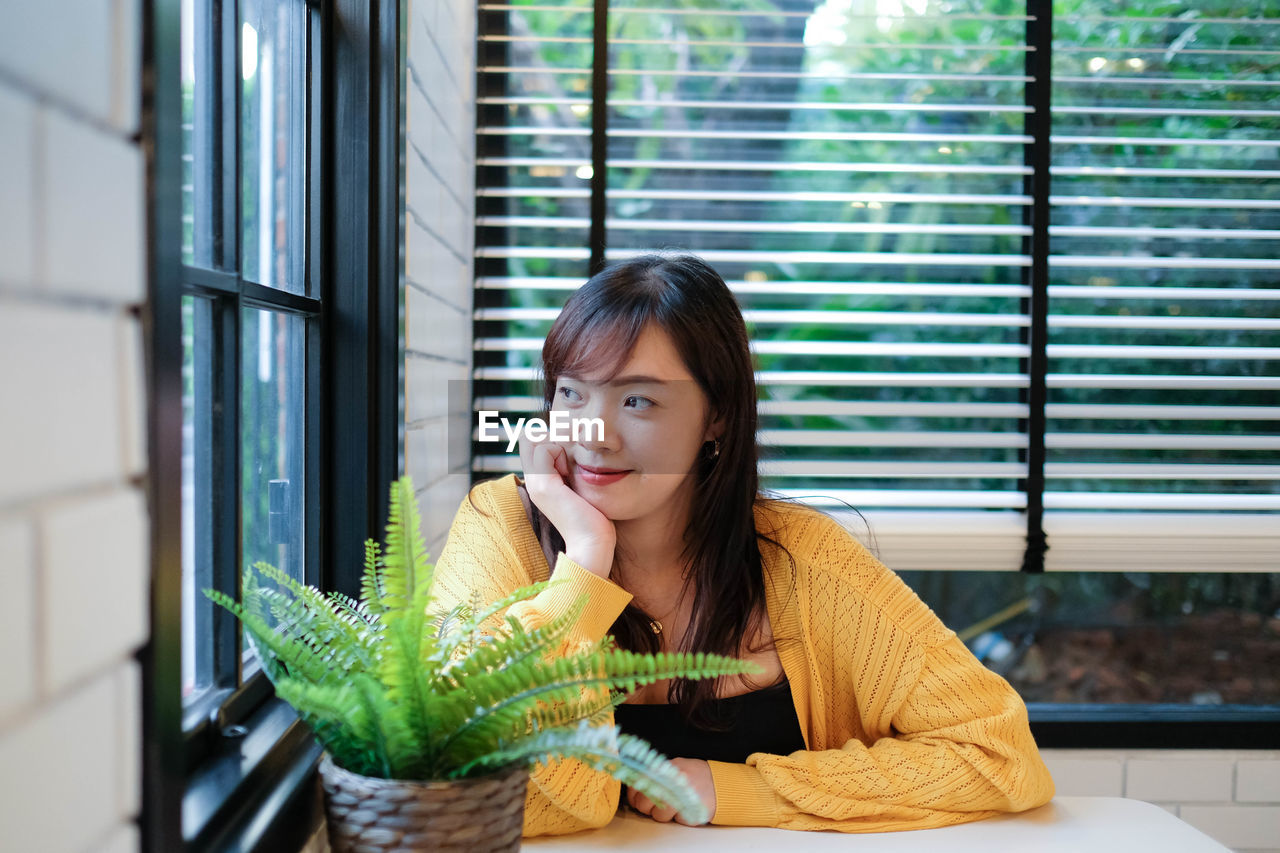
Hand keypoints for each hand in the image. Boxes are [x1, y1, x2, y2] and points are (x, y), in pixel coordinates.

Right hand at [517, 430, 615, 577]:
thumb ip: (573, 471)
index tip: (570, 460)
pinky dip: (560, 451)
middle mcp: (532, 481)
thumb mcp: (581, 487)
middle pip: (530, 438)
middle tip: (569, 459)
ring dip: (557, 445)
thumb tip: (576, 451)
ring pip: (535, 439)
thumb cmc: (594, 518)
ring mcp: (535, 483)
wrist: (592, 545)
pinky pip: (544, 449)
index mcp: (540, 482)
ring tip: (570, 469)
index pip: (533, 443)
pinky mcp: (543, 485)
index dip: (553, 440)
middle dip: (552, 437)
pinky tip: (569, 473)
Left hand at [625, 758, 714, 825]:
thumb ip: (658, 774)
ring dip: (664, 815)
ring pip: (658, 815)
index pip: (639, 783)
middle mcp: (670, 782)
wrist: (722, 785)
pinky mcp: (689, 811)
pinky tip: (686, 809)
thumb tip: (637, 786)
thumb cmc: (698, 776)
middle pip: (644, 802)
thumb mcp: (677, 766)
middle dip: (647, 808)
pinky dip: (679, 818)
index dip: (634, 795)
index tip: (635, 799)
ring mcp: (679, 797)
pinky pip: (675, 820)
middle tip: (657, 805)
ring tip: (676, 806)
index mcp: (666, 769)